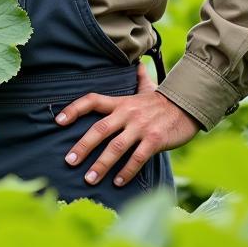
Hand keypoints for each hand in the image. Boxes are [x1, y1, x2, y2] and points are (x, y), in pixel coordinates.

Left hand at [54, 63, 199, 186]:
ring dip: (101, 165)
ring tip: (89, 179)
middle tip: (69, 161)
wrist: (189, 106)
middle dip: (82, 146)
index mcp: (121, 102)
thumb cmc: (163, 101)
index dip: (74, 109)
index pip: (92, 100)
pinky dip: (126, 171)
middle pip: (99, 129)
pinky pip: (137, 158)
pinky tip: (117, 182)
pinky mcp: (155, 140)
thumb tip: (138, 64)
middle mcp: (127, 114)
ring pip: (116, 148)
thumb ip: (139, 78)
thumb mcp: (147, 88)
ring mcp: (141, 127)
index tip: (58, 120)